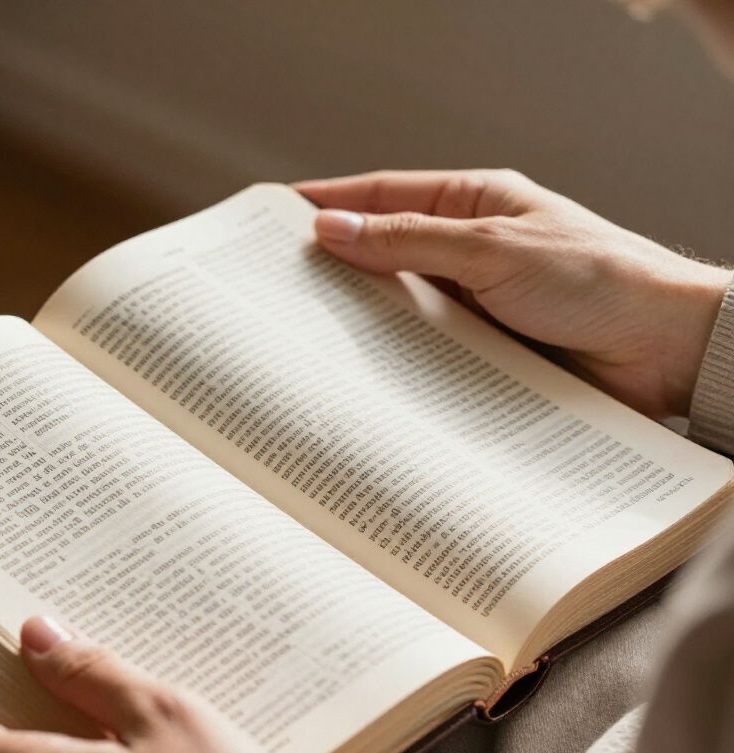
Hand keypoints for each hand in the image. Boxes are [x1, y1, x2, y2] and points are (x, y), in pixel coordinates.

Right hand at [296, 170, 730, 417]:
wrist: (663, 350)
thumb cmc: (599, 280)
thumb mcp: (493, 249)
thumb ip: (410, 239)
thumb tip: (335, 228)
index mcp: (474, 204)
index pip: (384, 194)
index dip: (329, 202)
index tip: (275, 216)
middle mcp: (468, 252)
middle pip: (384, 253)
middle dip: (334, 267)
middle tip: (277, 285)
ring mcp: (474, 303)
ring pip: (400, 307)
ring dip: (362, 320)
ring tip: (309, 332)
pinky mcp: (482, 351)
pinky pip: (424, 351)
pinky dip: (394, 360)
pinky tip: (364, 371)